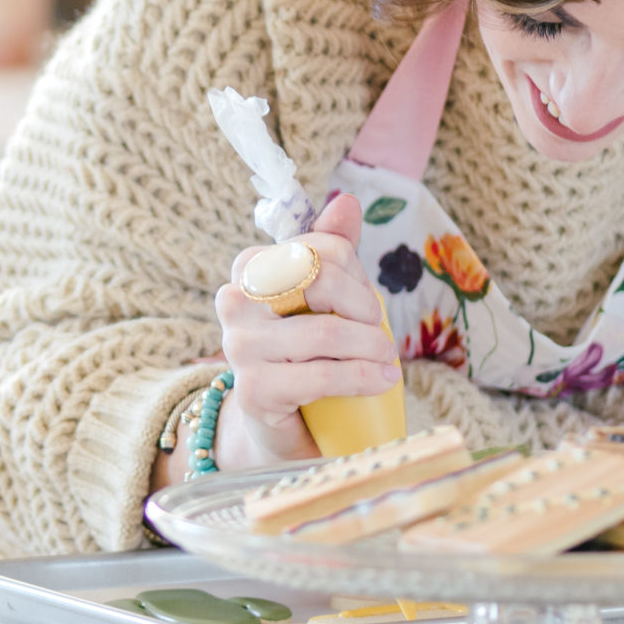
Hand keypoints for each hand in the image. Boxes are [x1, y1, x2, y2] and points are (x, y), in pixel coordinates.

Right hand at [209, 194, 401, 473]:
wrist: (280, 420)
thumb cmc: (305, 351)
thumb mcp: (323, 298)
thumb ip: (332, 250)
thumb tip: (347, 202)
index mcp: (249, 267)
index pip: (320, 249)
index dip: (356, 273)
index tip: (367, 303)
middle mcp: (235, 301)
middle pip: (319, 280)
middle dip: (364, 306)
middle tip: (381, 332)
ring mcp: (239, 346)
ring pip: (324, 332)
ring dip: (371, 347)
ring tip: (388, 361)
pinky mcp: (253, 390)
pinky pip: (321, 376)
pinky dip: (362, 378)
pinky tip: (381, 380)